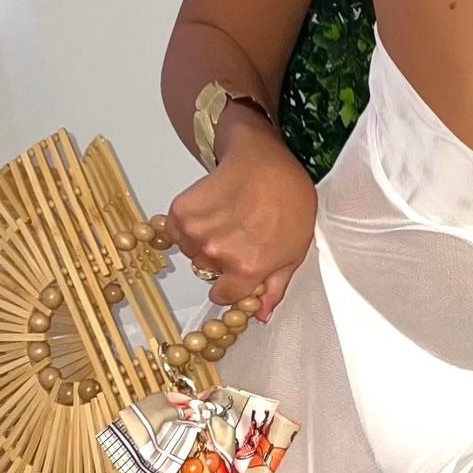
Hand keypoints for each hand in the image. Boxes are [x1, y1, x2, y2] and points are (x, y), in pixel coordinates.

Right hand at [163, 114, 316, 322]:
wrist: (264, 157)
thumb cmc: (288, 198)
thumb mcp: (294, 249)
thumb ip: (275, 286)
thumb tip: (261, 315)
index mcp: (246, 268)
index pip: (223, 296)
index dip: (232, 284)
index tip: (238, 270)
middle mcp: (217, 254)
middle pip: (207, 271)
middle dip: (221, 259)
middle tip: (240, 232)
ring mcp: (196, 232)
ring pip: (192, 251)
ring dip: (205, 240)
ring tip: (229, 216)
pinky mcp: (181, 212)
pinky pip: (178, 232)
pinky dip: (190, 224)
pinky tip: (213, 207)